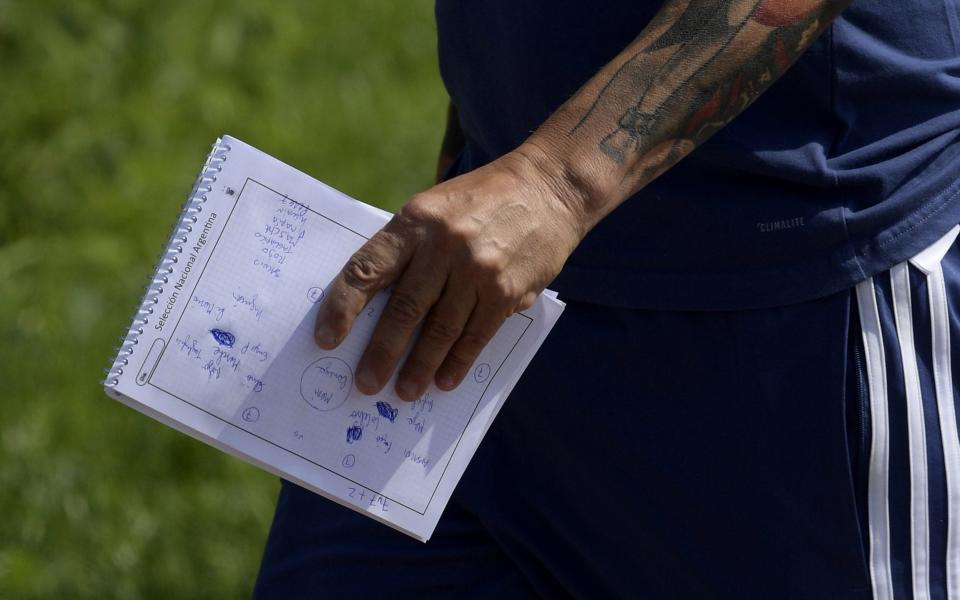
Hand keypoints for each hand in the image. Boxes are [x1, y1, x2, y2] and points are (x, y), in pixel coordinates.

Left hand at [313, 145, 585, 400]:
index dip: (343, 307)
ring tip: (405, 391)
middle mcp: (444, 245)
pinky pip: (477, 335)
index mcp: (415, 221)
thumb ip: (409, 248)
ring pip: (440, 329)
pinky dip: (459, 361)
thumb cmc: (482, 200)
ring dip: (420, 366)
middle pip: (404, 309)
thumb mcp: (435, 208)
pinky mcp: (508, 290)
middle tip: (366, 383)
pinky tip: (445, 379)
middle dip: (381, 352)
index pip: (368, 269)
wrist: (549, 187)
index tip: (327, 339)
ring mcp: (478, 270)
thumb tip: (375, 305)